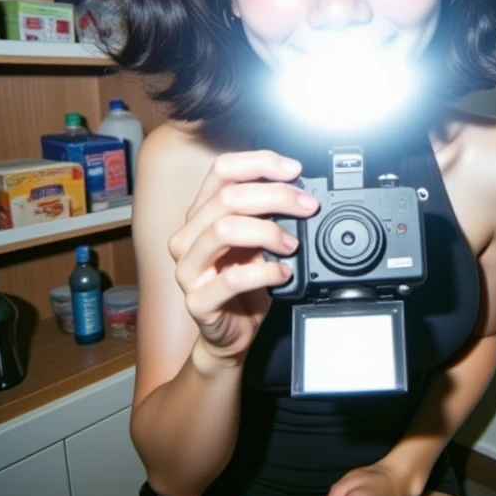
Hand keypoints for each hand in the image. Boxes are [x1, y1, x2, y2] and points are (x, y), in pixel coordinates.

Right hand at [168, 149, 318, 357]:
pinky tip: (282, 272)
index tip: (294, 170)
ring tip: (292, 244)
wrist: (230, 332)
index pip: (222, 170)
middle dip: (275, 196)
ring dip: (267, 232)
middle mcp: (189, 237)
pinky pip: (231, 279)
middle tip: (307, 207)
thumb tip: (300, 192)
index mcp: (200, 215)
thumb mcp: (257, 241)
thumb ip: (267, 215)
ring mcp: (188, 270)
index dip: (260, 163)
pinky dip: (264, 272)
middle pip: (227, 198)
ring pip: (223, 230)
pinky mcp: (198, 301)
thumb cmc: (244, 284)